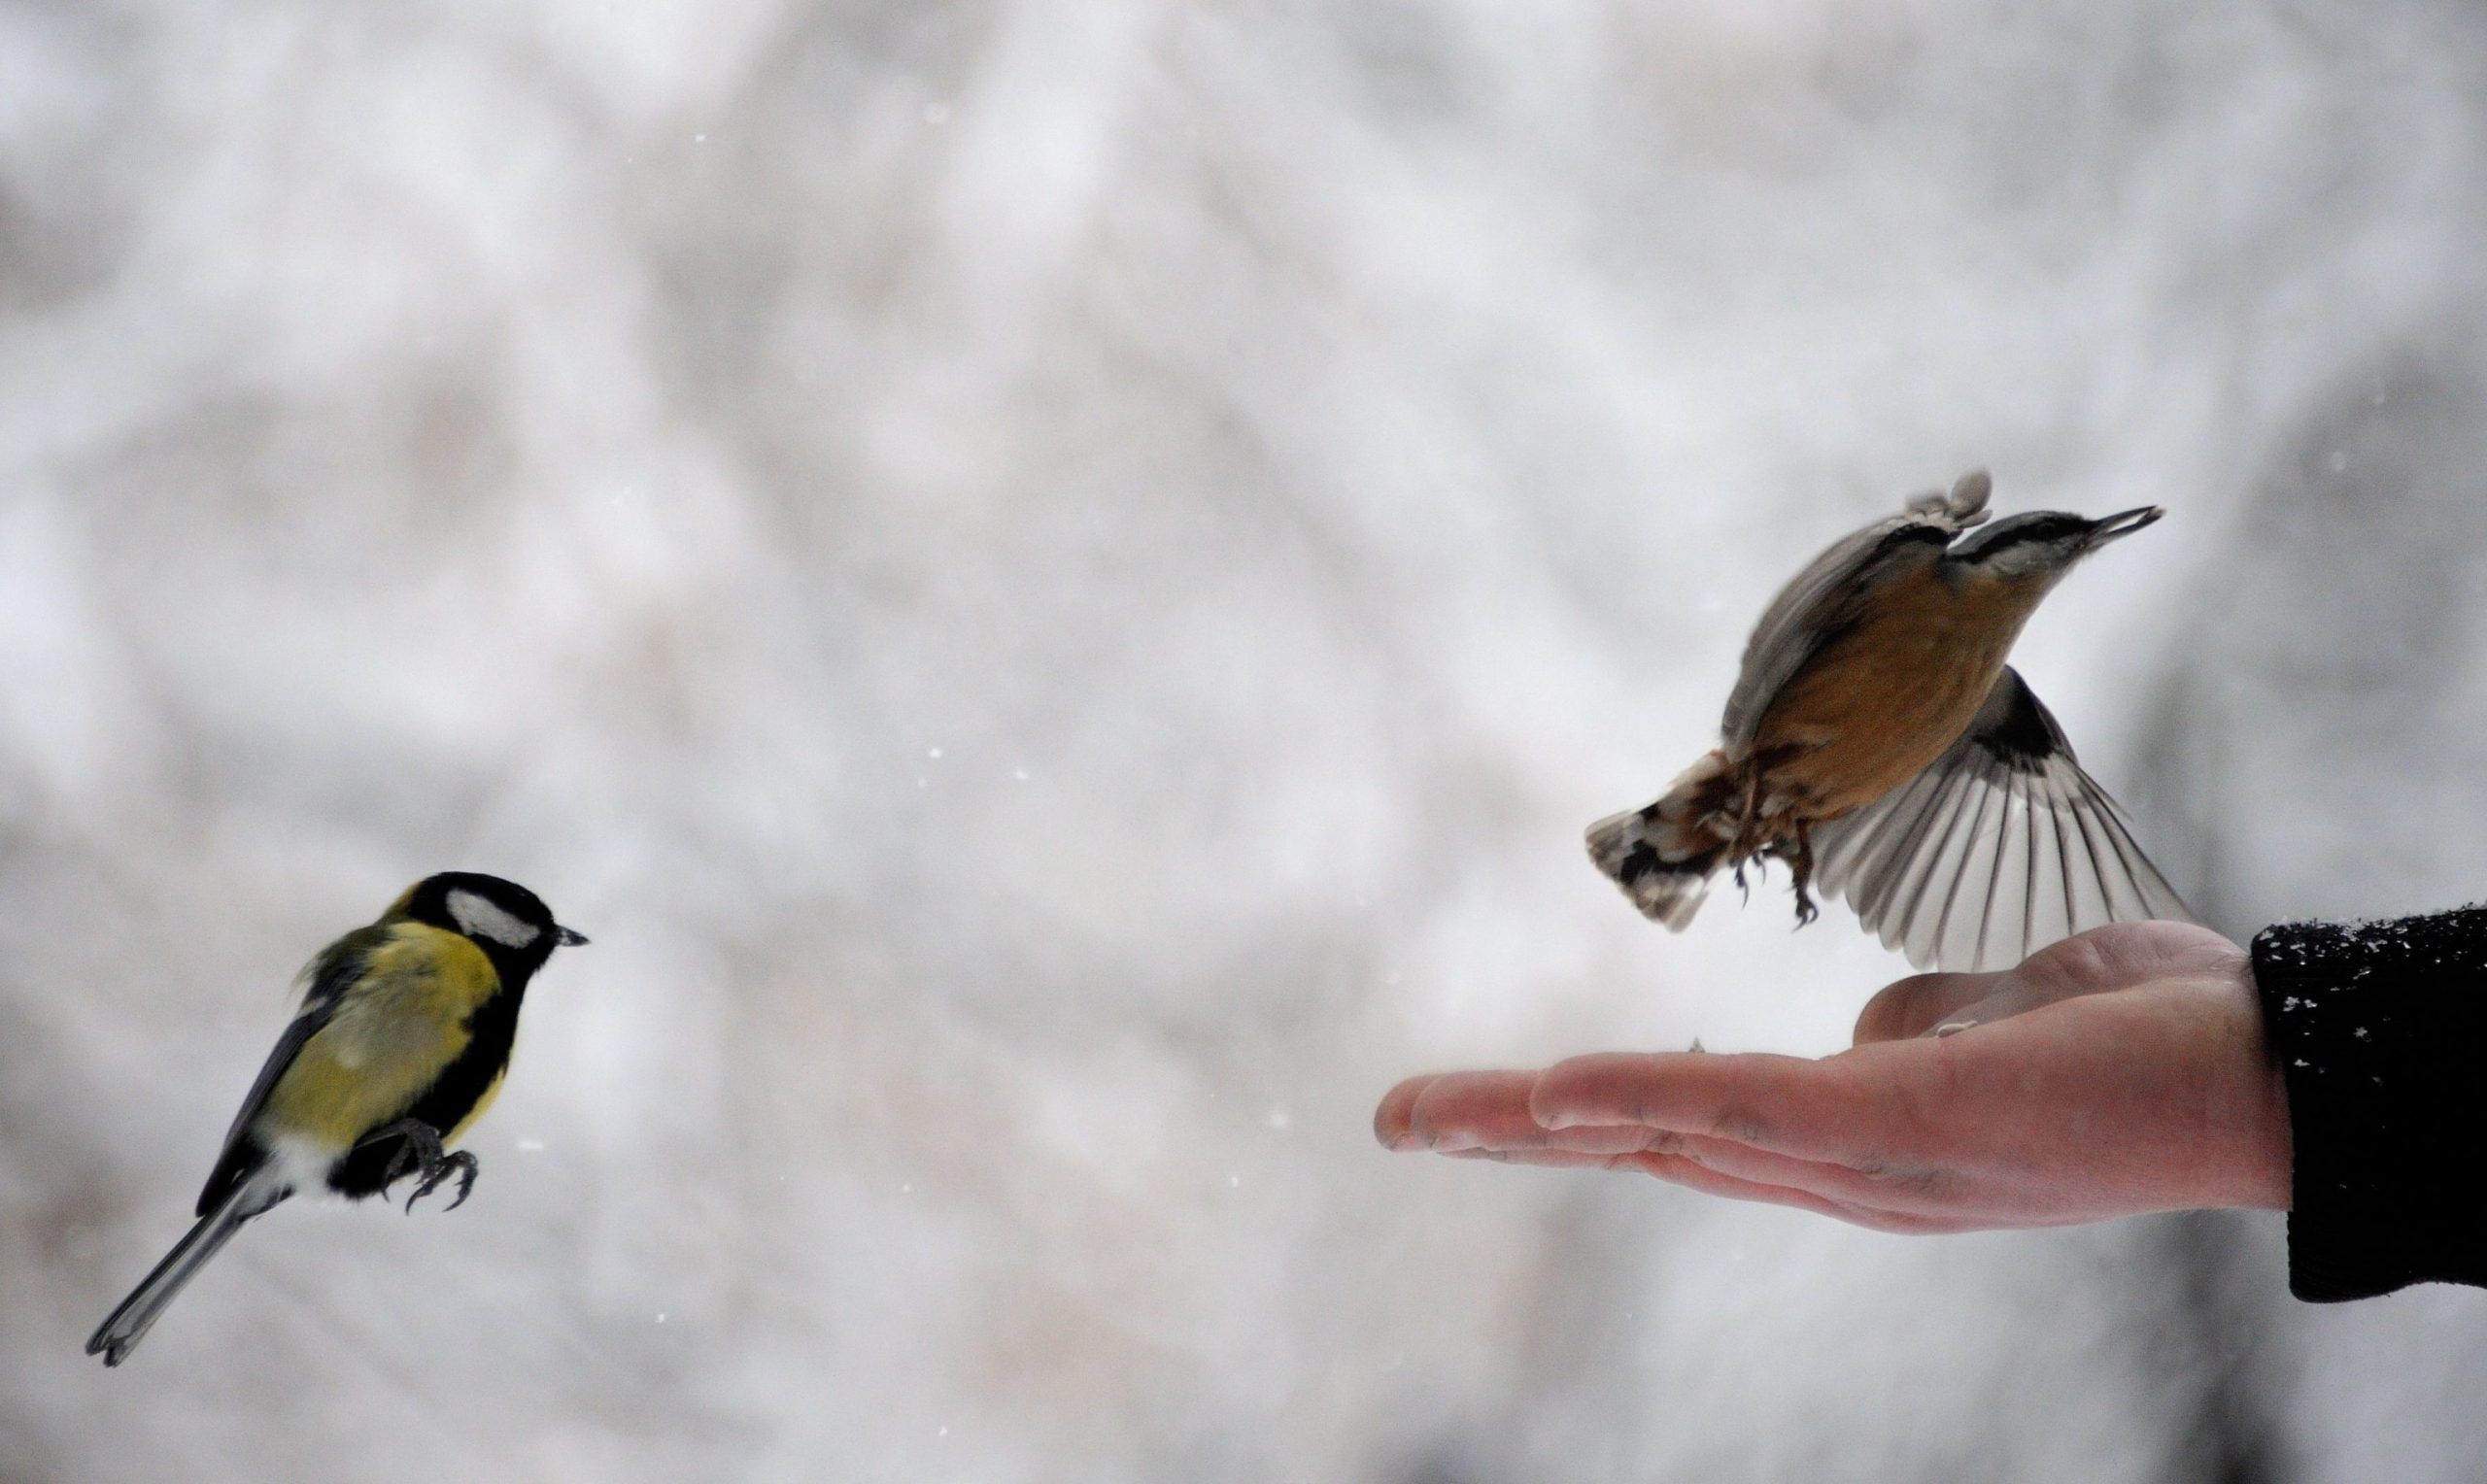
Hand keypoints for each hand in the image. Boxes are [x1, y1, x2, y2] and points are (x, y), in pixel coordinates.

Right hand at [1374, 922, 2290, 1231]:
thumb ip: (1914, 1028)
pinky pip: (1750, 1109)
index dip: (1581, 1115)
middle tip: (1394, 1119)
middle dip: (1511, 1134)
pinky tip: (1559, 1090)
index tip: (1481, 1104)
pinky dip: (1644, 1096)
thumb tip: (1870, 1030)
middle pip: (1648, 1144)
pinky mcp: (1904, 1129)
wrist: (2274, 1071)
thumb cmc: (2141, 1035)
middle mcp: (1848, 1176)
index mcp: (1859, 1146)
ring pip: (1673, 1134)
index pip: (1691, 1127)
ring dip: (1541, 1120)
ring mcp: (1871, 1161)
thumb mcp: (1997, 1017)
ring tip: (1433, 1113)